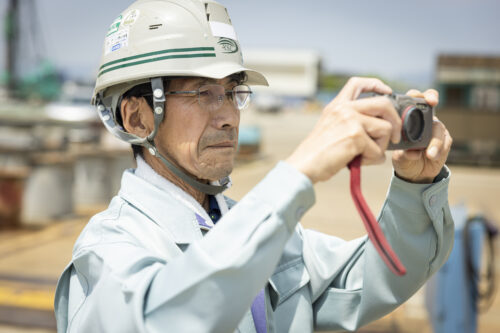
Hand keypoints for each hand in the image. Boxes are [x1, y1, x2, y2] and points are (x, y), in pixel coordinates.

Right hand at [286, 77, 401, 183]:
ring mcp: (351, 120)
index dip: (376, 84)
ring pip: (386, 129)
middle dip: (395, 121)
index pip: (357, 83)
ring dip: (380, 146)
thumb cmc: (317, 153)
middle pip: (384, 104)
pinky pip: (378, 150)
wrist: (304, 165)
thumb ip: (350, 122)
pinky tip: (358, 162)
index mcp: (336, 106)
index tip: (387, 91)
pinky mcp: (356, 136)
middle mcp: (344, 109)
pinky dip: (372, 160)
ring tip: (364, 155)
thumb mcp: (330, 128)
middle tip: (394, 136)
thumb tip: (379, 127)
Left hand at [392, 89, 452, 182]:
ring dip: (434, 141)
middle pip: (430, 102)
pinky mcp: (445, 141)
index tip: (414, 96)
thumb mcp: (399, 155)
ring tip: (428, 154)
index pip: (413, 101)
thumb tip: (411, 152)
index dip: (416, 95)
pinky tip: (432, 156)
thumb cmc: (403, 158)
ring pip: (438, 127)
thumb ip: (404, 151)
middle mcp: (424, 120)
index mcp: (410, 119)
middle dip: (432, 98)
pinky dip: (438, 149)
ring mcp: (436, 129)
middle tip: (432, 102)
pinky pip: (445, 142)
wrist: (414, 174)